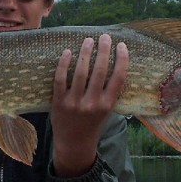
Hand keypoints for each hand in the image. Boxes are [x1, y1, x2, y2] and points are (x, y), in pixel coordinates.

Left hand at [50, 34, 128, 176]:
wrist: (74, 144)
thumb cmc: (93, 124)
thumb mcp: (107, 112)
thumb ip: (110, 93)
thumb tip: (116, 65)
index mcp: (107, 105)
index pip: (118, 78)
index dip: (121, 60)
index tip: (121, 46)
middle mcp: (92, 104)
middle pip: (100, 72)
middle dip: (103, 51)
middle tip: (105, 37)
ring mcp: (74, 103)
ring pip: (80, 73)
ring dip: (85, 53)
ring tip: (88, 41)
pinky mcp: (59, 102)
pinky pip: (60, 79)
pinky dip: (64, 64)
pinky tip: (67, 52)